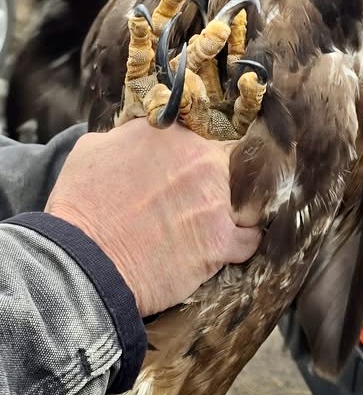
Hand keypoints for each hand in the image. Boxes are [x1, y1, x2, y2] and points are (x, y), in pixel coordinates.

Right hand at [45, 121, 260, 315]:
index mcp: (173, 134)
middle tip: (202, 201)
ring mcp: (215, 202)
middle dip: (223, 182)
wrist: (82, 261)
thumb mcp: (93, 149)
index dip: (205, 153)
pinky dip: (241, 244)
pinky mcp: (220, 242)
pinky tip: (226, 248)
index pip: (208, 133)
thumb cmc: (81, 207)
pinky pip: (249, 240)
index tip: (198, 167)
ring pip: (246, 201)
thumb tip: (139, 135)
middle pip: (234, 165)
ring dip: (234, 212)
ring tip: (214, 225)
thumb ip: (127, 136)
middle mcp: (201, 162)